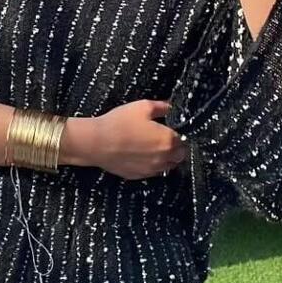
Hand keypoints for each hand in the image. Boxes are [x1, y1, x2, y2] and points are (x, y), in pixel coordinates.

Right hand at [70, 99, 188, 180]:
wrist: (97, 143)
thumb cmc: (120, 123)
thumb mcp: (143, 106)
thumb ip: (162, 106)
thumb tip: (171, 107)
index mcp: (168, 140)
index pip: (184, 141)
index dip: (179, 134)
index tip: (172, 129)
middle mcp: (163, 158)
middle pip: (179, 156)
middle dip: (176, 148)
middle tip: (164, 138)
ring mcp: (151, 169)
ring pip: (167, 166)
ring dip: (166, 158)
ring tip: (153, 147)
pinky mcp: (139, 176)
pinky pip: (152, 172)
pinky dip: (152, 165)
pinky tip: (141, 156)